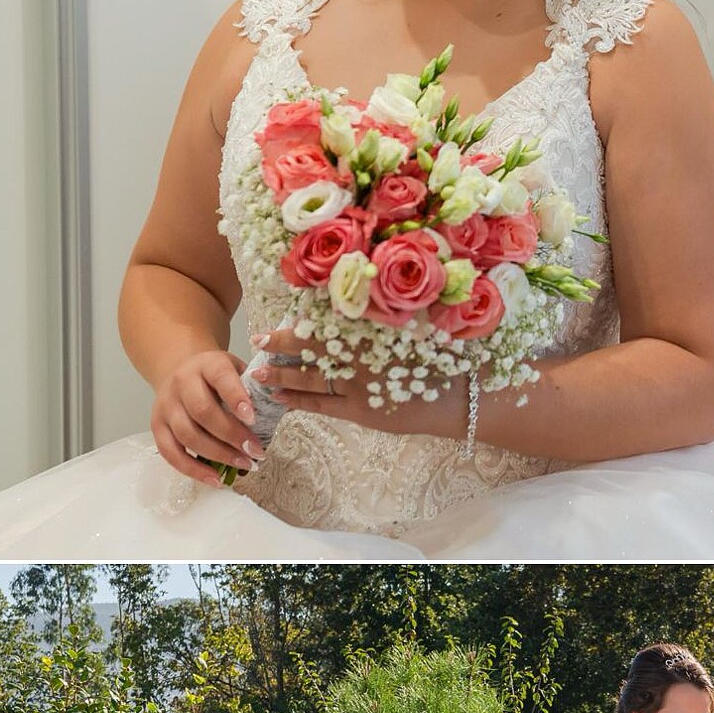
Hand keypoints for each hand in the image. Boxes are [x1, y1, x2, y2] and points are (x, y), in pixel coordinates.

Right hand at [152, 349, 262, 486]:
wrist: (180, 369)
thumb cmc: (216, 376)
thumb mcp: (237, 370)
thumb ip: (256, 387)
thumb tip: (285, 404)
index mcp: (207, 364)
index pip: (220, 378)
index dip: (236, 398)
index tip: (253, 418)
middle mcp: (182, 383)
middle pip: (203, 412)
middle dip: (232, 435)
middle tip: (256, 452)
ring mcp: (167, 405)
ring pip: (188, 435)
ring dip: (218, 455)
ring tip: (244, 465)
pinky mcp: (157, 426)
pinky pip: (171, 453)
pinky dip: (193, 470)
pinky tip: (216, 479)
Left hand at [249, 328, 465, 440]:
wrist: (458, 395)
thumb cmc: (438, 356)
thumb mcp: (409, 326)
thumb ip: (376, 316)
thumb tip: (345, 301)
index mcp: (370, 331)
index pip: (321, 327)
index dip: (292, 328)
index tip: (272, 325)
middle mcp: (359, 356)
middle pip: (309, 351)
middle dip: (279, 348)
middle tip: (255, 342)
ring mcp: (358, 385)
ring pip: (310, 379)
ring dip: (281, 376)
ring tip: (258, 373)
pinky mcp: (361, 411)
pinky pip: (321, 405)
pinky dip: (299, 400)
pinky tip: (280, 397)